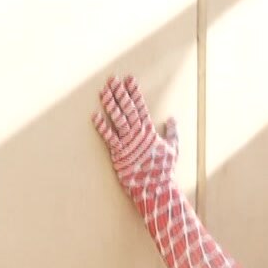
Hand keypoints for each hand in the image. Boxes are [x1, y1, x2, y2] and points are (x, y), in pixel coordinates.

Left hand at [93, 76, 177, 193]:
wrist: (156, 189)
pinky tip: (94, 115)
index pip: (141, 107)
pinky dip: (102, 127)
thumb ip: (172, 132)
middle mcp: (139, 134)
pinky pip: (109, 138)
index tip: (130, 79)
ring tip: (103, 91)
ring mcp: (129, 143)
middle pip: (128, 109)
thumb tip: (172, 119)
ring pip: (118, 120)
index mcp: (150, 132)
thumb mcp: (173, 149)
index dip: (135, 92)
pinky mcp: (120, 154)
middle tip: (113, 79)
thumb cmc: (164, 170)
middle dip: (121, 93)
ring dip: (110, 105)